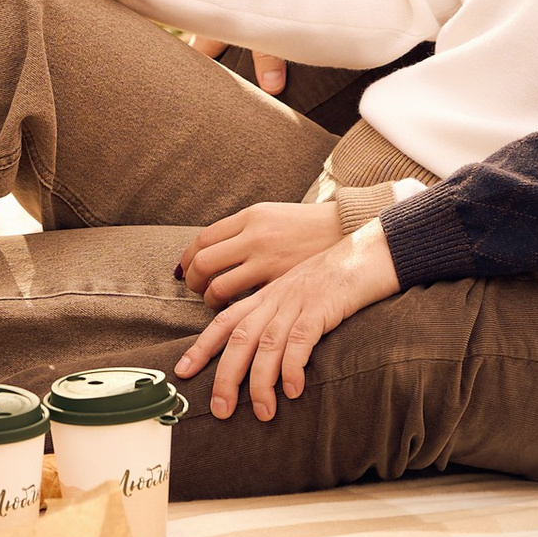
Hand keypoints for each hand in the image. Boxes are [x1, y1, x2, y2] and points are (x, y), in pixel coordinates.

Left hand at [173, 220, 397, 418]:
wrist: (367, 251)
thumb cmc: (333, 280)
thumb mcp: (295, 294)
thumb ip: (276, 317)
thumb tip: (261, 360)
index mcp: (265, 297)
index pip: (225, 321)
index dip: (201, 347)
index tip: (183, 372)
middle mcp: (275, 299)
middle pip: (239, 338)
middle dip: (225, 376)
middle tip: (219, 410)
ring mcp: (297, 302)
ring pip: (267, 343)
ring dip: (261, 382)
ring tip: (263, 413)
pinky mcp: (321, 307)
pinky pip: (301, 339)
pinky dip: (292, 366)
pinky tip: (292, 390)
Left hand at [178, 199, 345, 302]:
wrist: (350, 233)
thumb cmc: (308, 229)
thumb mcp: (272, 217)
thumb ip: (242, 232)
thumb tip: (210, 251)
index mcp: (251, 218)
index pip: (203, 239)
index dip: (188, 260)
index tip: (187, 273)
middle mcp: (256, 238)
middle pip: (204, 264)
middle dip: (194, 283)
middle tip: (198, 291)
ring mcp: (270, 263)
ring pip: (219, 289)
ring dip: (211, 302)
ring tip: (218, 308)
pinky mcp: (286, 287)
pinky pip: (248, 307)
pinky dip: (239, 318)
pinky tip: (243, 319)